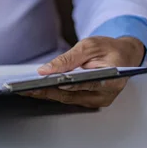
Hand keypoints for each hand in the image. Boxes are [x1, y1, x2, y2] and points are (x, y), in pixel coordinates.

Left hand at [22, 37, 145, 107]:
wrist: (122, 56)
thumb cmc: (109, 49)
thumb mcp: (89, 46)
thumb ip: (68, 58)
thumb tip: (45, 70)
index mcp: (112, 80)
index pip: (89, 84)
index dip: (71, 84)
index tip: (55, 83)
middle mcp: (105, 95)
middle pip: (71, 95)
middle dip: (47, 91)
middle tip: (27, 88)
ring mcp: (96, 101)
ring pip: (66, 99)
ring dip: (45, 94)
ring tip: (25, 89)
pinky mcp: (87, 101)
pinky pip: (67, 98)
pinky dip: (51, 93)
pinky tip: (36, 89)